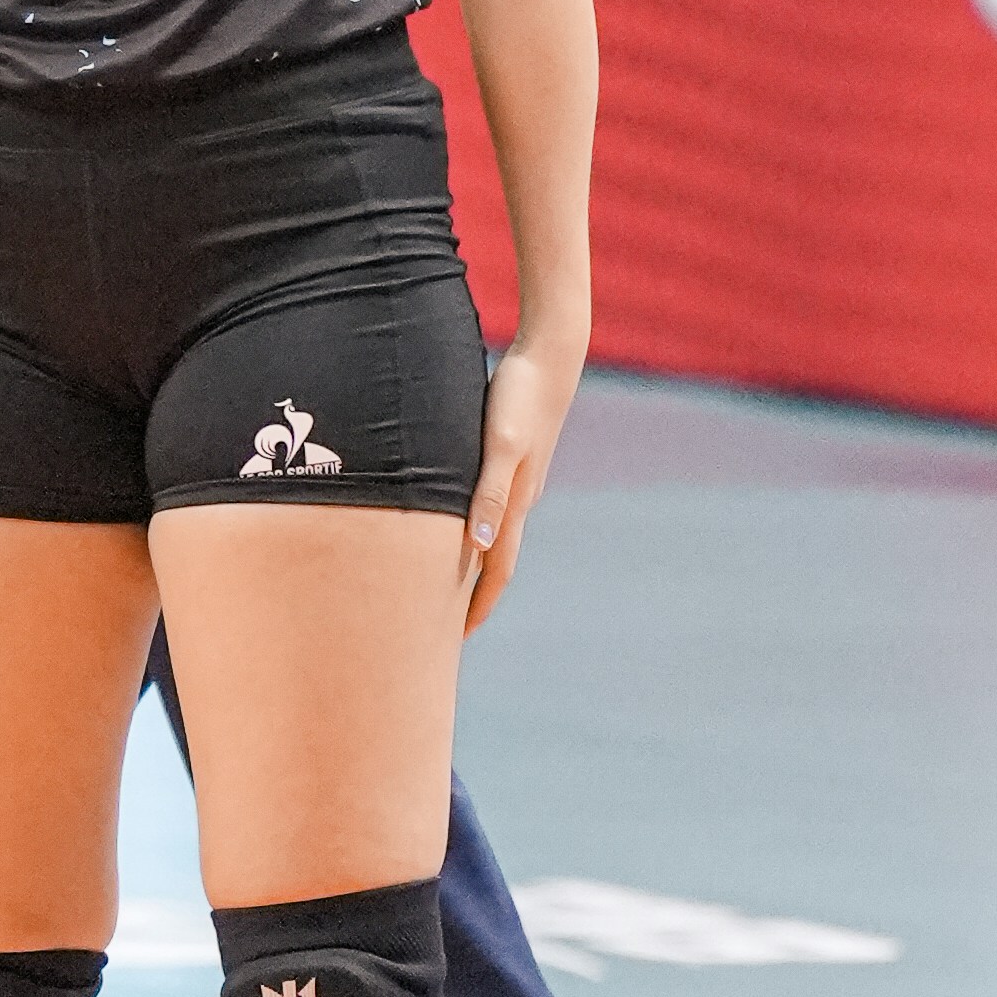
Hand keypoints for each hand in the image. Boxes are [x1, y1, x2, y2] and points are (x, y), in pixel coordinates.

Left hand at [461, 336, 575, 642]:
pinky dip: (473, 528)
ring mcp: (518, 479)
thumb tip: (479, 547)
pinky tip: (457, 524)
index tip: (456, 639)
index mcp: (514, 503)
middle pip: (496, 560)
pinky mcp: (512, 458)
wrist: (551, 356)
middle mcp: (519, 499)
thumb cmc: (519, 397)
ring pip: (493, 534)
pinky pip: (489, 506)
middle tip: (445, 626)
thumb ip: (489, 493)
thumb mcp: (502, 445)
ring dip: (474, 563)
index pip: (497, 569)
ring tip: (446, 583)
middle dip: (474, 595)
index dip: (477, 605)